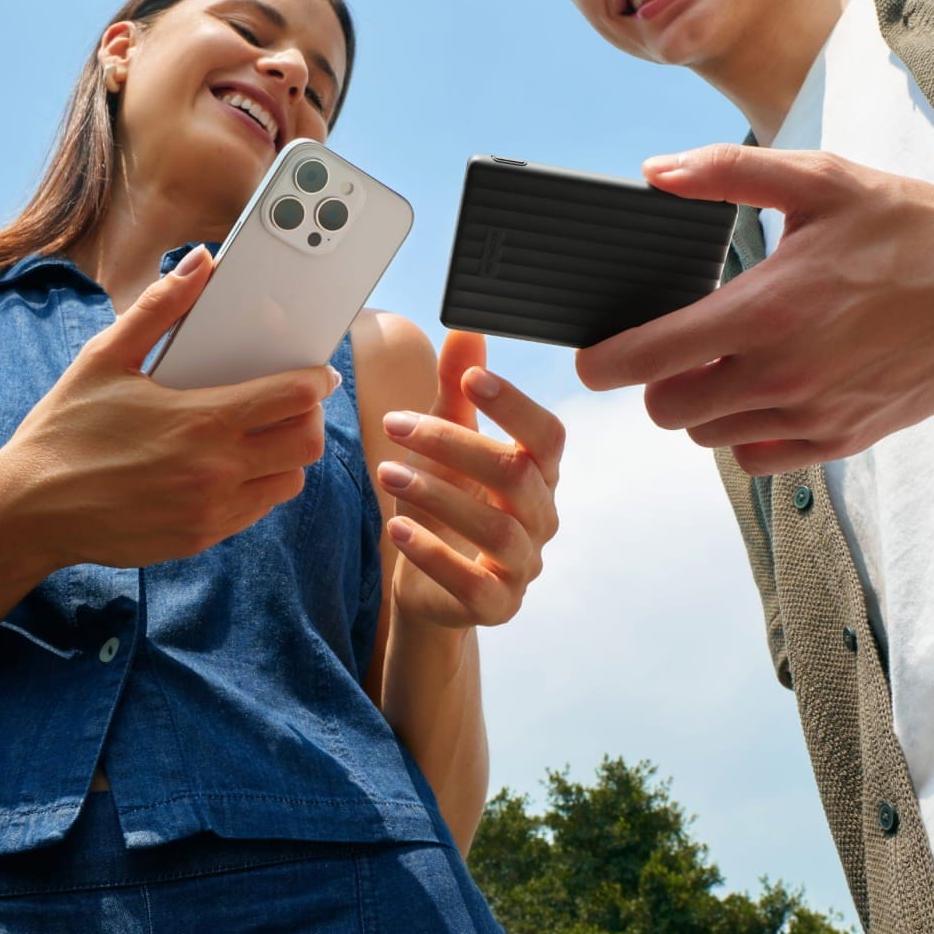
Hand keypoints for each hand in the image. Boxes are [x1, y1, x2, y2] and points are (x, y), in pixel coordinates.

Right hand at [0, 246, 339, 574]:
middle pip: (306, 444)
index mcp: (201, 420)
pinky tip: (230, 467)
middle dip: (309, 418)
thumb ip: (159, 308)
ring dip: (287, 456)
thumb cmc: (63, 430)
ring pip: (288, 482)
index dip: (315, 380)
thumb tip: (201, 262)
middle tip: (292, 403)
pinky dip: (257, 487)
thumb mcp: (104, 358)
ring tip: (262, 435)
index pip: (293, 398)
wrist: (27, 511)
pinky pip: (256, 511)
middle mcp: (216, 470)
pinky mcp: (199, 539)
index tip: (318, 372)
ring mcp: (211, 511)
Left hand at [376, 332, 563, 629]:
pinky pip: (473, 582)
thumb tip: (467, 328)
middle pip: (516, 475)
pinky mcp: (497, 605)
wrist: (429, 586)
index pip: (547, 435)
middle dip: (453, 445)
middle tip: (394, 424)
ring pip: (496, 528)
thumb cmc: (446, 505)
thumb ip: (456, 392)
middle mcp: (541, 517)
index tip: (471, 378)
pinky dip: (433, 553)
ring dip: (437, 495)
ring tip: (387, 473)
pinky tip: (396, 529)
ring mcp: (523, 565)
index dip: (515, 405)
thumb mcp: (447, 445)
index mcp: (539, 473)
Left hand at [575, 144, 933, 474]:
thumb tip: (653, 174)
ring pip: (712, 439)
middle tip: (675, 345)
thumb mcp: (818, 180)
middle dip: (657, 380)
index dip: (603, 362)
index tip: (593, 355)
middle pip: (669, 411)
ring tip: (729, 361)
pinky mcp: (847, 440)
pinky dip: (749, 432)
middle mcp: (786, 375)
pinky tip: (769, 389)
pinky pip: (763, 460)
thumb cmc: (911, 225)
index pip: (647, 360)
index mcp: (766, 311)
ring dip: (704, 406)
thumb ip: (726, 172)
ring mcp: (818, 416)